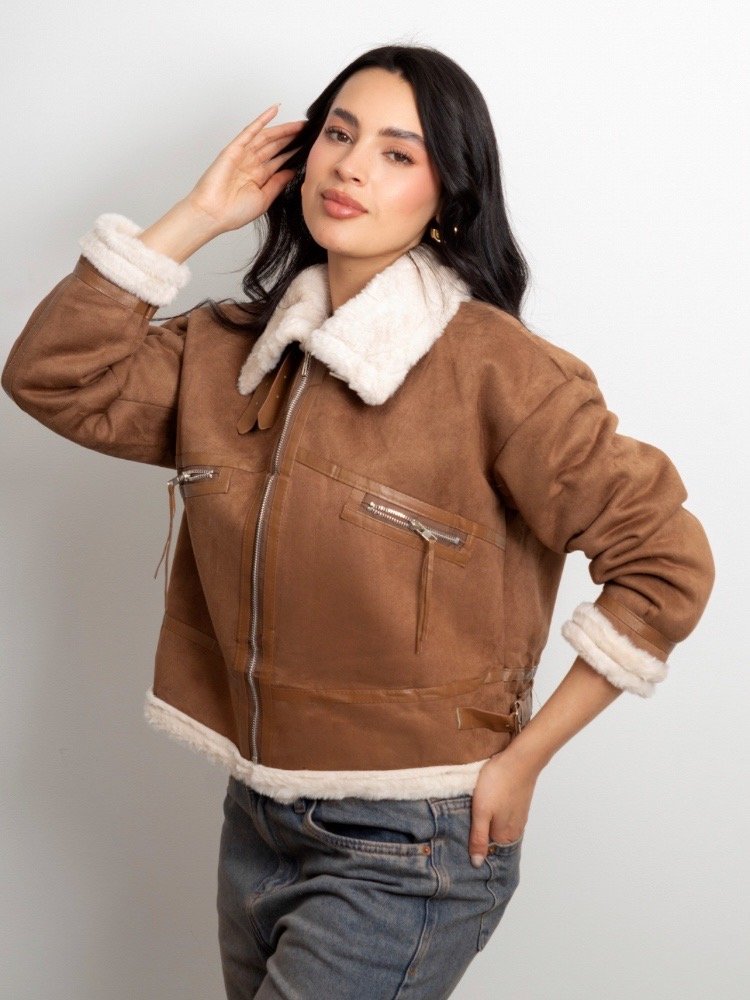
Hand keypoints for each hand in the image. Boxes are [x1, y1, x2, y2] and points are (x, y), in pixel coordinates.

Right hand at [185, 104, 304, 234]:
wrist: (213, 214)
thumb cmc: (234, 212)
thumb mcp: (265, 199)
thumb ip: (278, 183)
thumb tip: (293, 171)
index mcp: (259, 177)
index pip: (281, 160)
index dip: (295, 152)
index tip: (310, 146)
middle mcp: (252, 164)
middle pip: (276, 146)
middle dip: (292, 138)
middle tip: (309, 130)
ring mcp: (243, 155)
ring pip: (267, 137)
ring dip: (283, 129)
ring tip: (300, 124)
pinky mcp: (234, 149)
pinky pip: (250, 130)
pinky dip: (262, 120)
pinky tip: (274, 110)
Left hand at [468, 748, 538, 866]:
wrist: (519, 759)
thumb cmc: (498, 784)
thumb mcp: (482, 812)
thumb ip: (478, 838)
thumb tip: (477, 864)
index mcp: (505, 836)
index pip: (485, 850)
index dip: (471, 844)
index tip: (456, 837)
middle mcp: (514, 830)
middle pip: (492, 838)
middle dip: (478, 833)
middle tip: (460, 823)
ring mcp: (518, 816)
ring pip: (497, 825)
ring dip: (486, 821)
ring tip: (470, 811)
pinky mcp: (518, 803)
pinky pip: (503, 814)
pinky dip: (493, 812)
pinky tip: (485, 802)